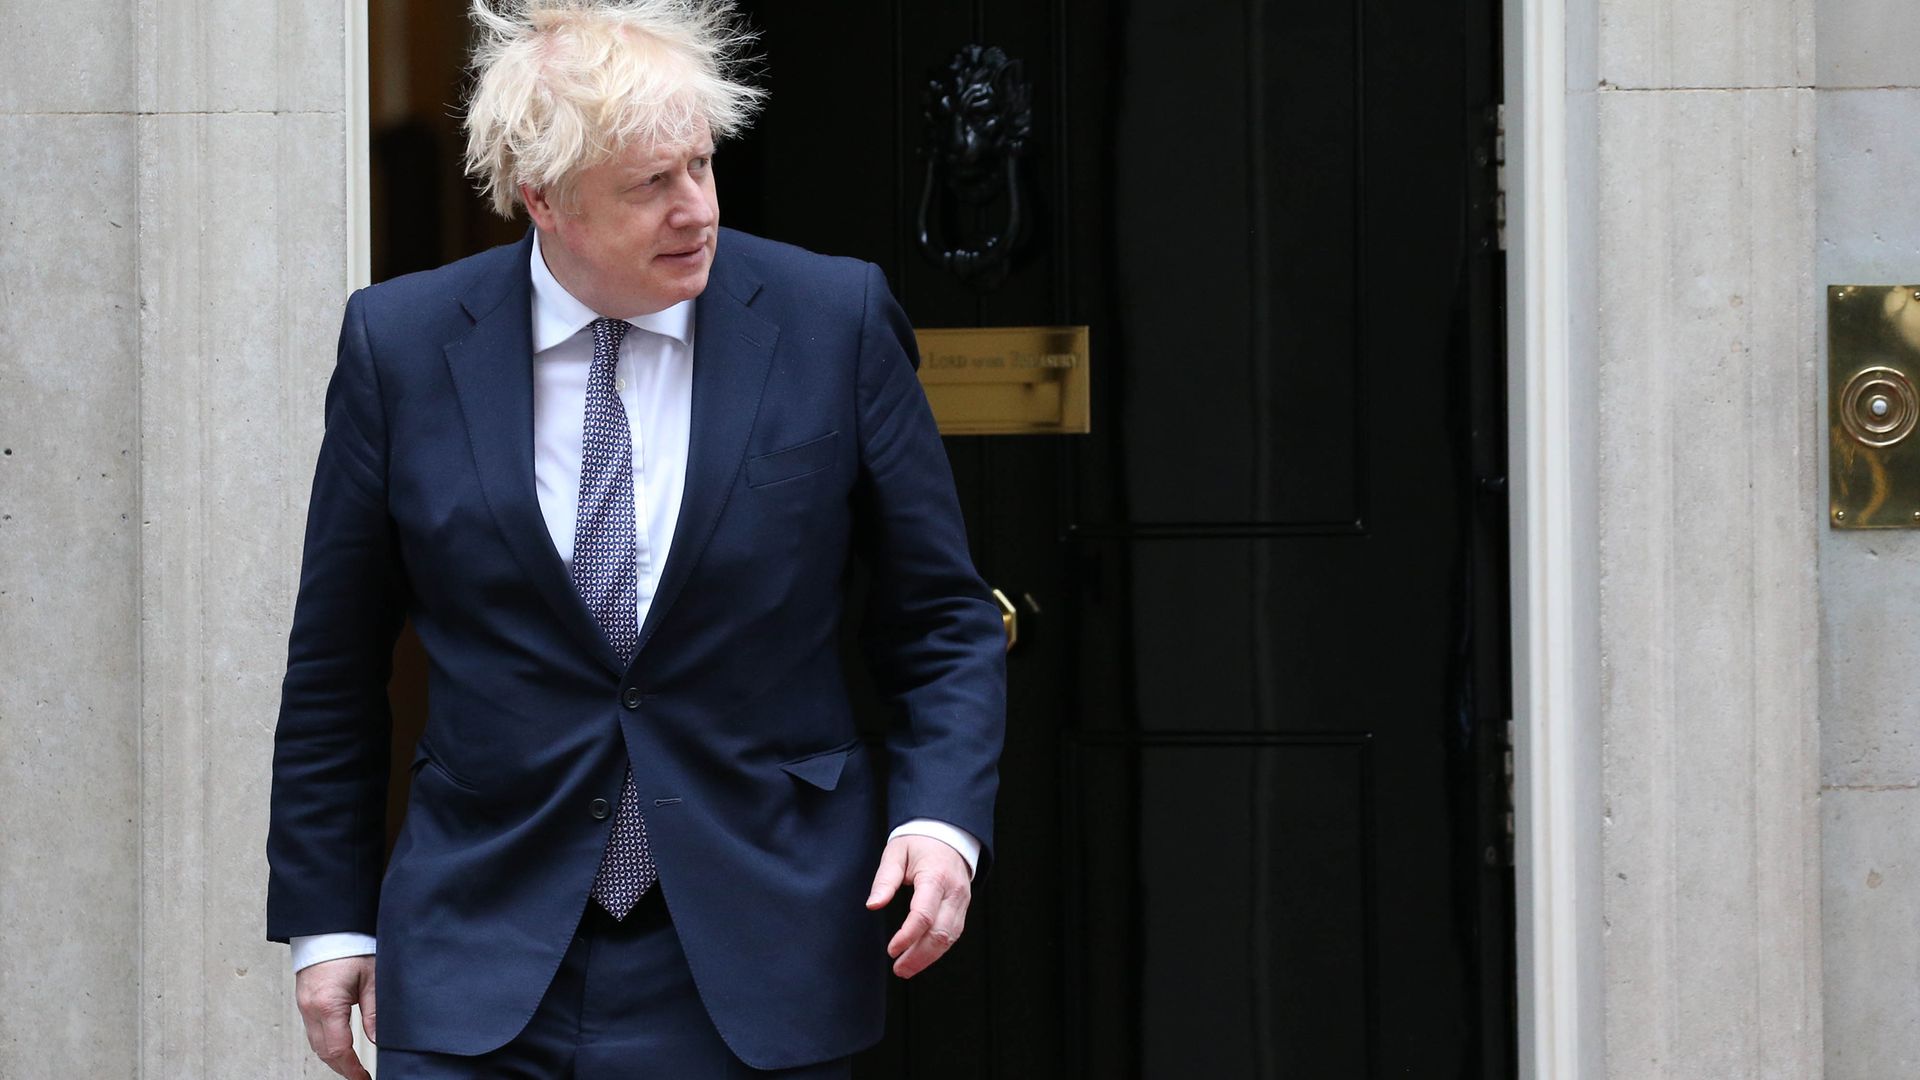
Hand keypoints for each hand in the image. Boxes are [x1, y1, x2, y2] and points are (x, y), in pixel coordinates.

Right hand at [295, 955, 376, 1078]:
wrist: (328, 927)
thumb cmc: (350, 945)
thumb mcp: (372, 978)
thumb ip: (375, 1012)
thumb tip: (379, 1040)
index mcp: (327, 1004)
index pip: (338, 1049)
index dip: (352, 1068)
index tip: (364, 1078)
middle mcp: (310, 1009)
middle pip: (324, 1052)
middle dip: (342, 1068)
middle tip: (360, 1076)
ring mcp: (303, 1006)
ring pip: (316, 1044)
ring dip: (333, 1058)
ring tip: (352, 1066)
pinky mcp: (303, 1001)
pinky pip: (312, 1031)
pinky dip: (326, 1043)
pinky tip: (340, 1046)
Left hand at [866, 834, 972, 977]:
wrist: (948, 835)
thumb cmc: (919, 843)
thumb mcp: (896, 852)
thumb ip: (885, 880)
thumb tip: (873, 905)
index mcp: (936, 877)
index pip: (924, 915)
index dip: (907, 936)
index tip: (891, 949)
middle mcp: (954, 892)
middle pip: (940, 933)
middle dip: (919, 956)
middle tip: (898, 969)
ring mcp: (962, 902)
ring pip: (949, 938)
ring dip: (928, 958)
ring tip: (906, 969)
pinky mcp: (962, 909)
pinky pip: (952, 934)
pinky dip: (937, 950)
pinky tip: (921, 957)